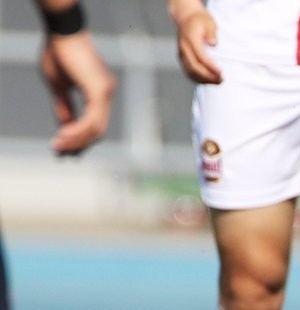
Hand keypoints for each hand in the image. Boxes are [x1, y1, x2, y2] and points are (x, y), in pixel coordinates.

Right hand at [39, 32, 115, 155]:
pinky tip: (64, 135)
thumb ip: (64, 107)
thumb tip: (65, 127)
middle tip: (62, 155)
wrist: (62, 31)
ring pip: (96, 128)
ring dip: (77, 140)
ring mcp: (106, 92)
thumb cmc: (59, 52)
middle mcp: (107, 93)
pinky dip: (78, 130)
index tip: (65, 149)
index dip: (80, 138)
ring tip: (59, 147)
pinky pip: (92, 119)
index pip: (95, 123)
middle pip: (98, 130)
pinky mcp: (99, 90)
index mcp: (100, 92)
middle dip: (79, 144)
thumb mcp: (59, 85)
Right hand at [174, 9, 221, 83]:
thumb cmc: (200, 20)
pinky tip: (209, 81)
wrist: (186, 18)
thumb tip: (213, 44)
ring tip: (218, 82)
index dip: (210, 67)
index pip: (200, 57)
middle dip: (208, 76)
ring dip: (204, 80)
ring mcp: (182, 54)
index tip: (221, 72)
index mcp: (190, 39)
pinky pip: (189, 72)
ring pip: (190, 72)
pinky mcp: (182, 58)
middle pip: (194, 67)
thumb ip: (211, 33)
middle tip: (221, 80)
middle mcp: (184, 48)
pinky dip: (199, 79)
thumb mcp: (209, 22)